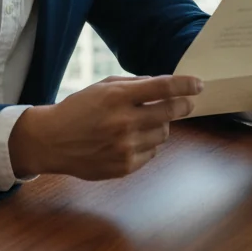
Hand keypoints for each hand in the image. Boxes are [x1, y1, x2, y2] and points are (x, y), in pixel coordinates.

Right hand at [8, 74, 202, 180]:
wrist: (53, 140)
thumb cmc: (79, 108)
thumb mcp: (103, 87)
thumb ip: (134, 84)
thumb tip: (164, 85)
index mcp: (118, 97)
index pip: (162, 88)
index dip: (185, 85)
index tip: (198, 84)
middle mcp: (124, 122)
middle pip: (170, 112)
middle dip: (183, 105)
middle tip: (188, 102)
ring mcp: (125, 146)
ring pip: (163, 134)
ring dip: (161, 125)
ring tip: (145, 122)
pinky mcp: (124, 166)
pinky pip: (152, 153)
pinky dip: (149, 144)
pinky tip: (133, 139)